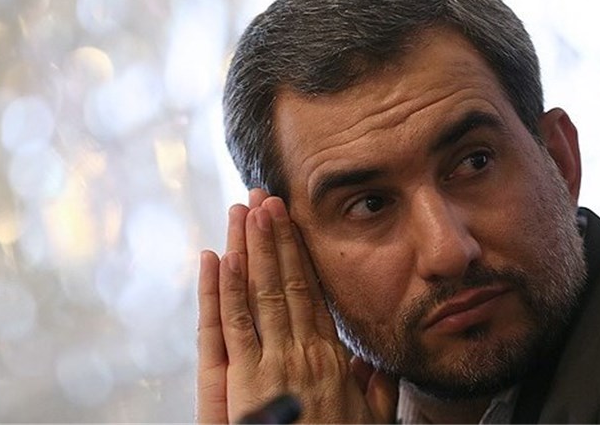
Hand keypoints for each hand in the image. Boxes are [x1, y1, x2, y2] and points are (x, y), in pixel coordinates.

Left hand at [197, 194, 396, 422]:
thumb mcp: (371, 422)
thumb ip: (375, 390)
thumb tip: (376, 363)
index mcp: (331, 358)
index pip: (312, 293)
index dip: (300, 255)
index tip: (293, 224)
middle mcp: (304, 351)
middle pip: (286, 282)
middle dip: (275, 236)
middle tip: (266, 197)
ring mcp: (275, 363)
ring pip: (260, 293)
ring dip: (252, 248)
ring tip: (246, 210)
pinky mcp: (246, 382)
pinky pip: (234, 326)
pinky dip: (227, 290)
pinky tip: (224, 257)